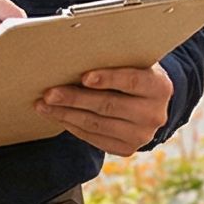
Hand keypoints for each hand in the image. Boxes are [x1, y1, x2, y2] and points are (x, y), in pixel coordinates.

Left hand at [36, 63, 173, 156]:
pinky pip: (94, 138)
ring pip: (97, 124)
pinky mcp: (127, 149)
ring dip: (66, 114)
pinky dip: (72, 126)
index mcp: (159, 87)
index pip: (132, 81)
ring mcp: (141, 135)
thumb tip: (74, 55)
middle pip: (109, 105)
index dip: (108, 79)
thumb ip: (113, 58)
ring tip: (44, 105)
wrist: (149, 103)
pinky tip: (57, 116)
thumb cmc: (133, 73)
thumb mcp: (132, 62)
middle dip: (75, 99)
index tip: (84, 76)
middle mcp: (154, 114)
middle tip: (49, 93)